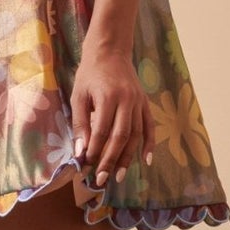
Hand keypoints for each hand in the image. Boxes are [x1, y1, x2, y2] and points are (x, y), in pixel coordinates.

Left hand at [70, 42, 155, 185]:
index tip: (86, 166)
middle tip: (101, 179)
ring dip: (127, 157)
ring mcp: (139, 102)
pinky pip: (150, 126)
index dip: (94, 151)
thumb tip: (81, 151)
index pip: (101, 131)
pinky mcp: (145, 102)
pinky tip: (146, 161)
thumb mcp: (78, 95)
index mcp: (108, 97)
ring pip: (136, 135)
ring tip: (118, 176)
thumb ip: (80, 123)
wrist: (110, 51)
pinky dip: (150, 144)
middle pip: (120, 137)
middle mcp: (127, 100)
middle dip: (110, 160)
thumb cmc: (89, 73)